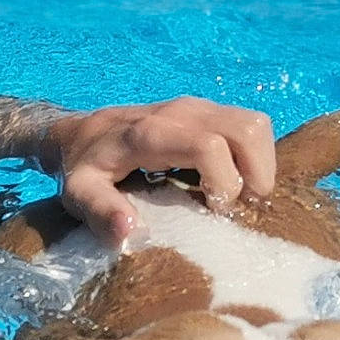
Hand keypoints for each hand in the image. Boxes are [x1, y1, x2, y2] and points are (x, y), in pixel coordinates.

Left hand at [41, 97, 276, 247]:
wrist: (79, 132)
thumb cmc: (83, 168)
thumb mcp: (80, 194)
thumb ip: (100, 211)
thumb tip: (129, 231)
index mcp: (152, 133)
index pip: (210, 146)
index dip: (225, 183)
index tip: (214, 212)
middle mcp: (182, 112)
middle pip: (248, 129)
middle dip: (256, 174)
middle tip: (238, 207)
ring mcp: (199, 108)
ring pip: (256, 125)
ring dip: (261, 165)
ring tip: (240, 196)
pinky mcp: (208, 112)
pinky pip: (249, 128)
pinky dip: (255, 157)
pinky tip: (235, 183)